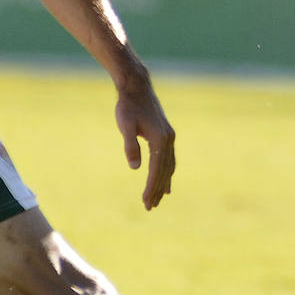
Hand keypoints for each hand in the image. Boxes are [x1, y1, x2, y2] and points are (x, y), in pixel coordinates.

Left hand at [114, 73, 176, 209]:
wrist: (137, 87)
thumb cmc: (128, 106)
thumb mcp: (125, 126)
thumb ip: (130, 146)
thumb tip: (135, 168)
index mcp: (160, 139)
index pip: (157, 169)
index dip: (151, 187)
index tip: (144, 202)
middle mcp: (169, 139)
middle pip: (165, 170)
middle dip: (157, 190)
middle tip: (149, 207)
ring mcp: (169, 137)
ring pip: (169, 166)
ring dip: (163, 183)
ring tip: (158, 200)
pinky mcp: (166, 135)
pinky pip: (169, 159)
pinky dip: (167, 173)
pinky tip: (166, 183)